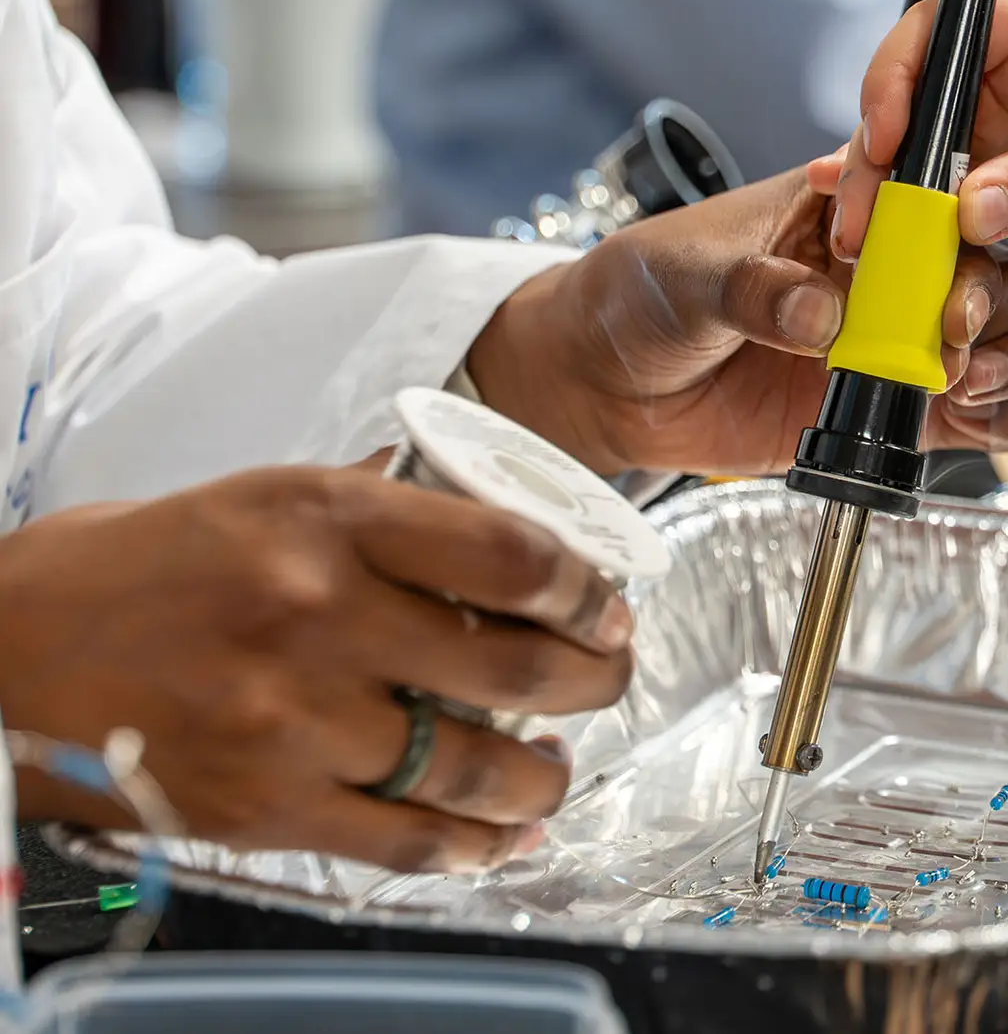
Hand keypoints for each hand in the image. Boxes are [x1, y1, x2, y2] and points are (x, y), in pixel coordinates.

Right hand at [0, 468, 632, 871]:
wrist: (1, 651)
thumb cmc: (132, 568)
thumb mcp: (261, 497)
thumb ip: (376, 517)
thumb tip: (488, 537)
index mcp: (325, 517)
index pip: (509, 555)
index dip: (585, 589)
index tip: (607, 605)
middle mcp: (317, 613)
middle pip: (515, 665)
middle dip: (595, 679)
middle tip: (610, 677)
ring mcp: (292, 718)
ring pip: (476, 767)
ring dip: (545, 776)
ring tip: (557, 766)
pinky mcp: (263, 807)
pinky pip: (407, 842)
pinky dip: (474, 847)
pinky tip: (501, 837)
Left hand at [468, 168, 1007, 476]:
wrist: (606, 382)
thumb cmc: (643, 293)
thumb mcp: (688, 274)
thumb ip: (754, 289)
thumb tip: (818, 312)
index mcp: (852, 210)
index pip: (939, 205)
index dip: (962, 236)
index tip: (943, 280)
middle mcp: (891, 272)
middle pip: (995, 271)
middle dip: (996, 306)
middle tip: (956, 341)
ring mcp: (898, 342)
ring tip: (970, 383)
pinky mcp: (893, 410)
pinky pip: (979, 415)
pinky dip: (1000, 420)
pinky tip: (980, 420)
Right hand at [827, 0, 1007, 381]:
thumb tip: (973, 211)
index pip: (943, 29)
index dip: (899, 80)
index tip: (887, 141)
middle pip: (919, 102)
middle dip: (884, 163)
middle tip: (859, 226)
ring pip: (929, 156)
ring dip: (900, 205)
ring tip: (874, 257)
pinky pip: (957, 193)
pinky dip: (932, 226)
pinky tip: (900, 257)